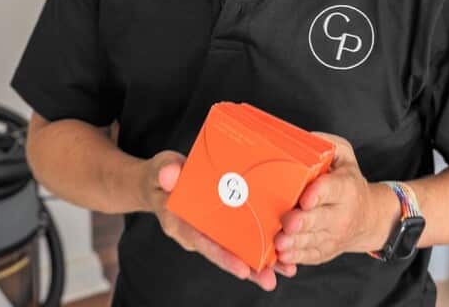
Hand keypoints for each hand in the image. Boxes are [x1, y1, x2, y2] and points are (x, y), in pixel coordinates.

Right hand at [139, 150, 282, 290]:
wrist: (163, 181)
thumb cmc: (162, 175)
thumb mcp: (161, 168)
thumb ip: (165, 171)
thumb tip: (170, 174)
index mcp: (182, 224)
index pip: (203, 242)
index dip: (222, 256)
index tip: (242, 269)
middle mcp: (200, 233)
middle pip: (226, 253)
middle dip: (249, 268)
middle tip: (270, 280)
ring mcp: (214, 231)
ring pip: (239, 249)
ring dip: (263, 262)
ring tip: (287, 270)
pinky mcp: (225, 225)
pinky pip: (244, 238)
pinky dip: (264, 246)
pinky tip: (286, 253)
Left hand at [273, 133, 397, 265]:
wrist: (369, 217)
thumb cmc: (348, 181)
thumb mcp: (345, 156)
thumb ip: (327, 145)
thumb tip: (304, 139)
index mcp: (346, 187)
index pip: (332, 189)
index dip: (319, 194)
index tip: (305, 197)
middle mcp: (341, 214)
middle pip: (321, 219)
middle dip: (303, 221)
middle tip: (287, 221)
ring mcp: (333, 236)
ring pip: (313, 240)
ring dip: (295, 243)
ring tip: (279, 242)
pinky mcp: (325, 251)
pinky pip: (310, 256)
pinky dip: (296, 258)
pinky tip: (282, 256)